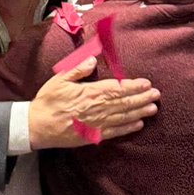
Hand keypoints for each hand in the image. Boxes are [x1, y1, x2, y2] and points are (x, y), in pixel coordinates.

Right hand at [28, 56, 158, 149]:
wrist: (37, 126)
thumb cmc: (48, 101)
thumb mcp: (59, 79)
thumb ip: (78, 69)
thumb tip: (93, 59)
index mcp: (90, 93)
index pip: (117, 88)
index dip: (133, 86)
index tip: (146, 83)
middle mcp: (97, 108)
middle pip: (124, 102)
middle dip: (142, 98)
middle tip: (156, 95)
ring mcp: (96, 123)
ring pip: (123, 116)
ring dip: (139, 112)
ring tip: (153, 108)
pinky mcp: (94, 135)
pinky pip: (115, 131)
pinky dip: (128, 128)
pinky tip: (139, 124)